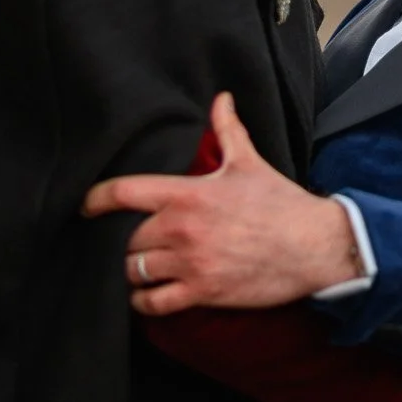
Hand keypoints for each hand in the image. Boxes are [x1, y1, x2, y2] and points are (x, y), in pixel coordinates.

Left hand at [81, 93, 360, 314]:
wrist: (315, 246)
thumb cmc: (282, 204)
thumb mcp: (250, 163)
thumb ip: (228, 130)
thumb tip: (222, 98)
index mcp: (189, 194)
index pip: (126, 192)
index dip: (96, 198)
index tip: (86, 204)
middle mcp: (183, 229)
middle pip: (127, 239)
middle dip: (126, 241)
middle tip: (130, 242)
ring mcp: (191, 264)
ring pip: (136, 271)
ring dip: (132, 271)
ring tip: (136, 268)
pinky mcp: (203, 292)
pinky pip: (155, 303)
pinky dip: (144, 301)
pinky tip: (146, 295)